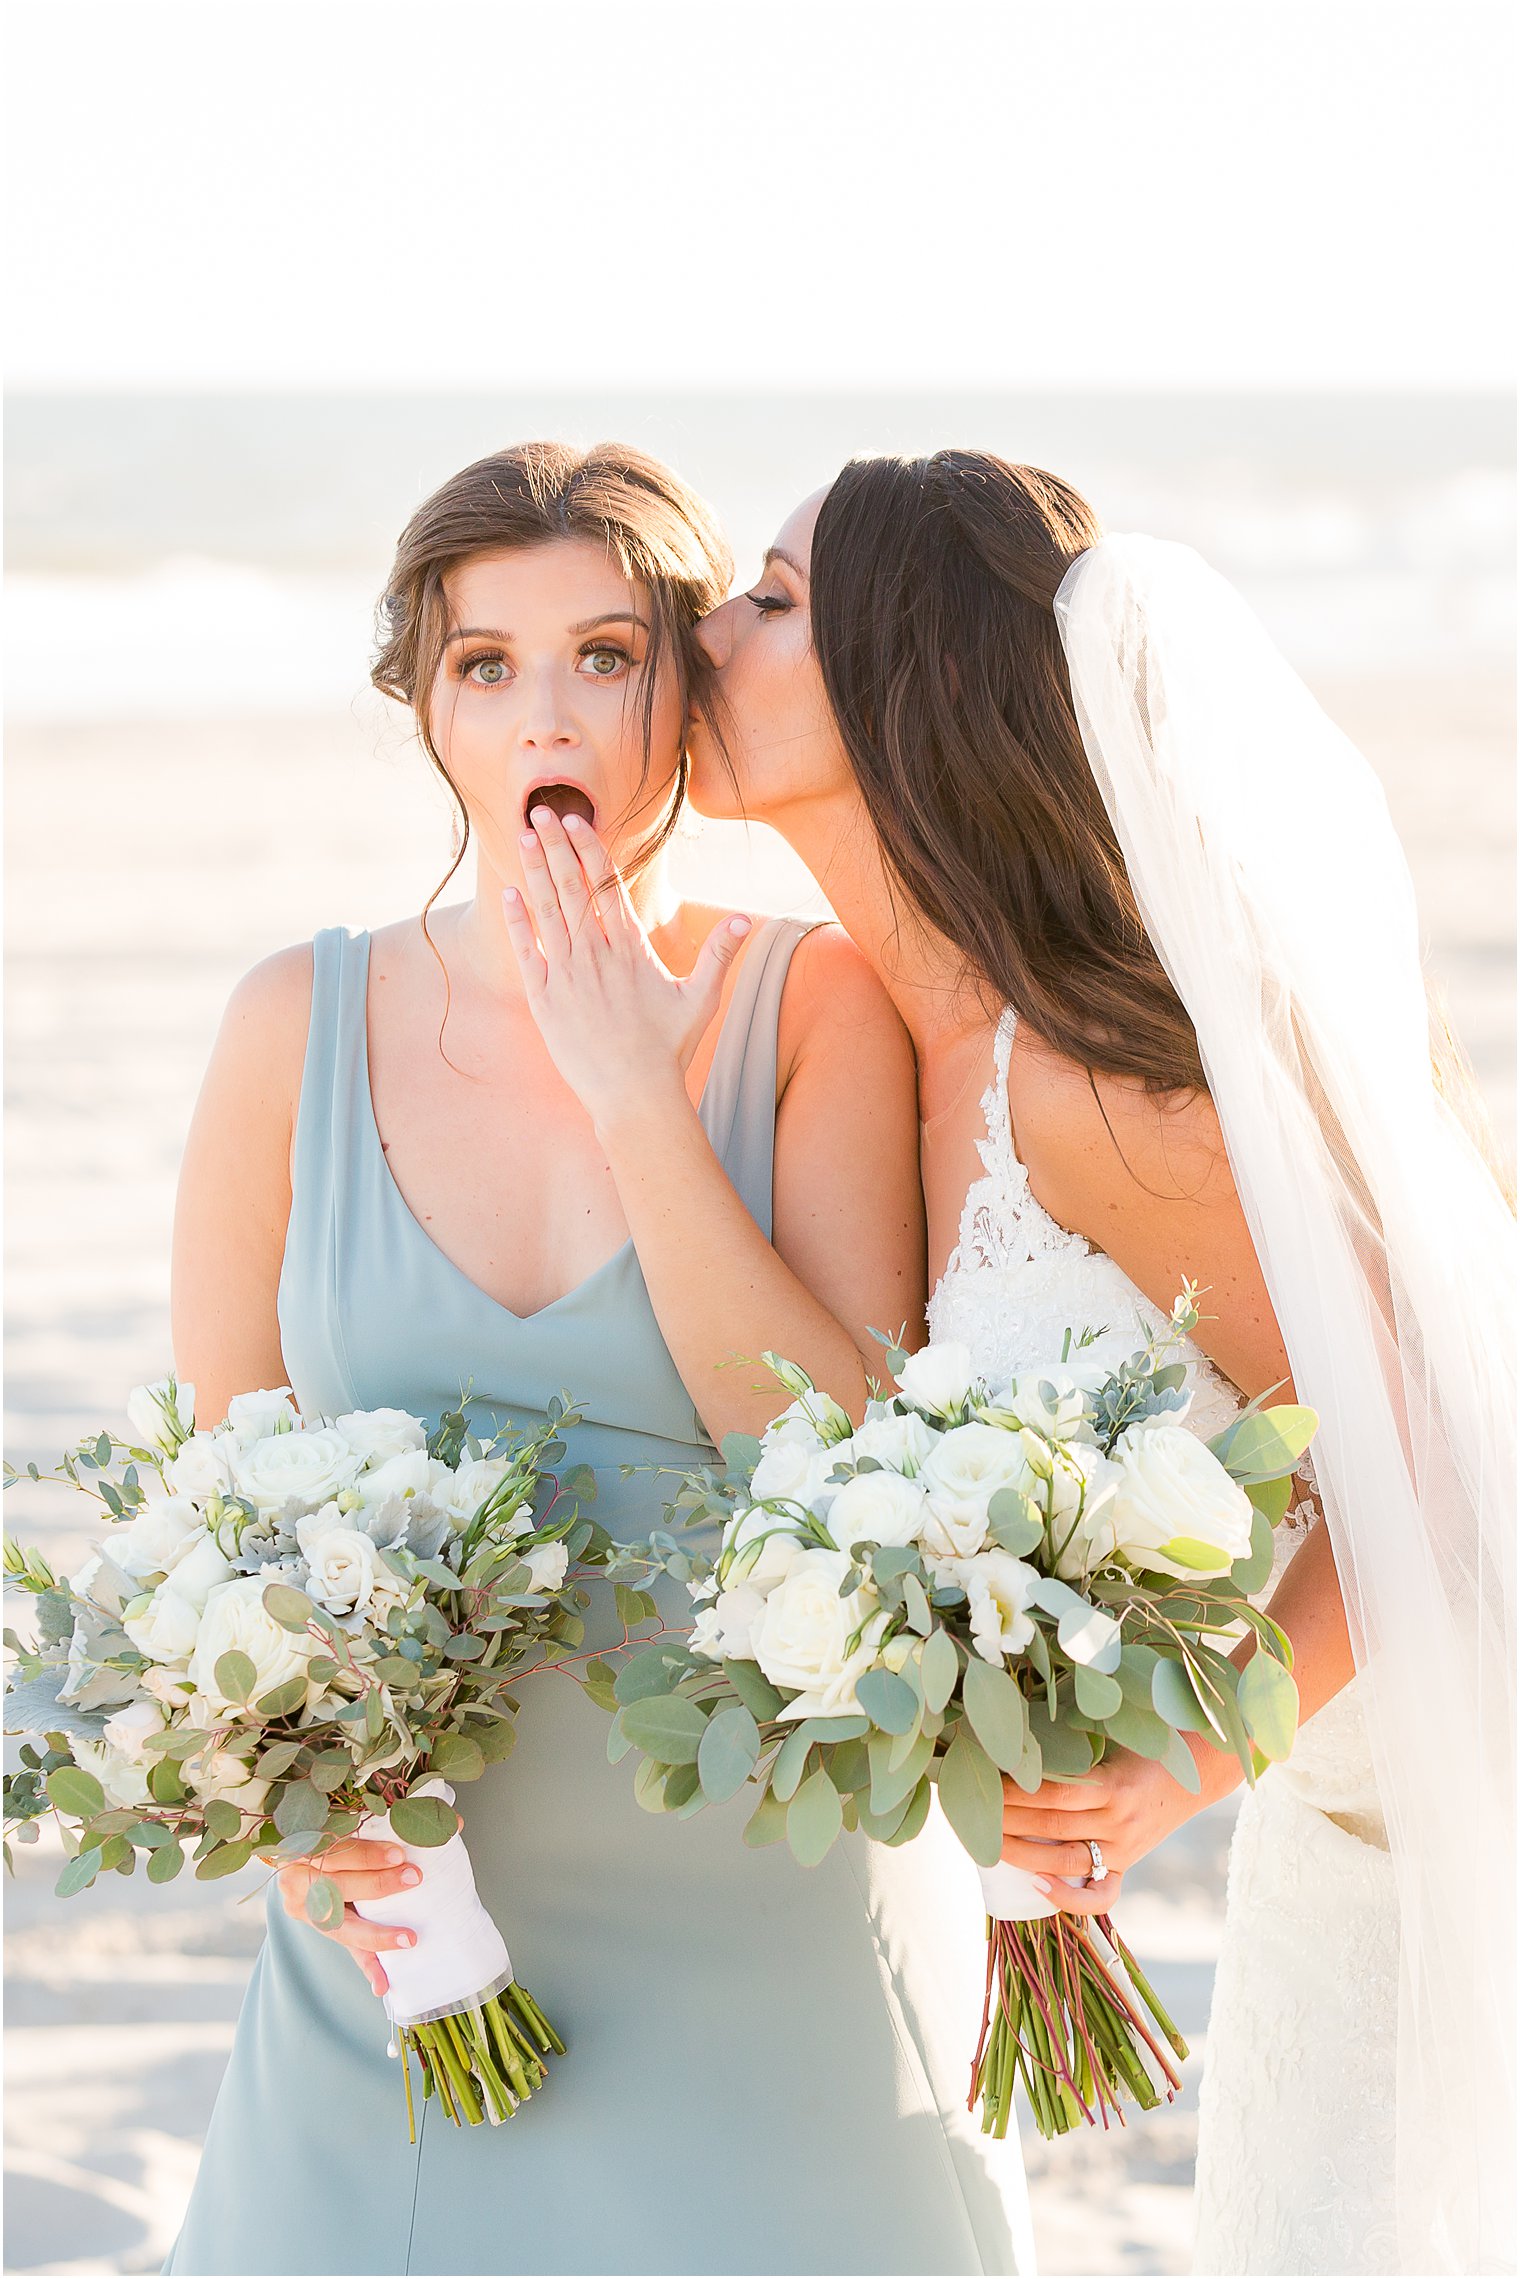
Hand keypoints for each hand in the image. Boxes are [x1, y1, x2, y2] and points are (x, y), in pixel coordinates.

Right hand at [274, 1834, 425, 1998]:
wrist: (304, 1858)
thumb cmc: (336, 1836)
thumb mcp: (351, 1825)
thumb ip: (392, 1824)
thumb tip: (454, 1821)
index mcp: (302, 1845)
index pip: (331, 1849)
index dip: (364, 1853)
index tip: (398, 1853)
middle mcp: (296, 1880)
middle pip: (335, 1885)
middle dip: (375, 1884)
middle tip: (413, 1878)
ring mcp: (304, 1909)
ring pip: (340, 1925)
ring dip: (376, 1934)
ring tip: (408, 1939)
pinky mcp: (322, 1930)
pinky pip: (346, 1949)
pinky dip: (367, 1967)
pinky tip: (384, 1984)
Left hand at [503, 804, 750, 1131]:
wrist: (634, 1094)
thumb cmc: (669, 1049)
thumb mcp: (701, 998)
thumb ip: (720, 953)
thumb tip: (747, 918)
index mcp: (631, 949)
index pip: (607, 886)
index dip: (589, 850)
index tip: (576, 820)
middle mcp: (597, 954)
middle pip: (572, 887)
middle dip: (556, 846)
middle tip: (541, 810)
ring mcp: (568, 975)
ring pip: (547, 910)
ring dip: (534, 871)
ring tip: (524, 835)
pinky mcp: (545, 999)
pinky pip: (527, 951)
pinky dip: (517, 921)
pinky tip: (509, 892)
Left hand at [999, 1738, 1220, 1915]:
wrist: (1196, 1771)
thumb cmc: (1143, 1744)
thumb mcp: (1114, 1734)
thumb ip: (1073, 1740)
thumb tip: (1018, 1730)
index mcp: (1114, 1784)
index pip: (1055, 1792)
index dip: (1016, 1791)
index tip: (985, 1781)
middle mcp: (1119, 1820)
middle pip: (1053, 1826)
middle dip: (1007, 1820)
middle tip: (972, 1812)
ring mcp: (1125, 1848)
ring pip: (1066, 1861)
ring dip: (1022, 1855)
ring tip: (988, 1844)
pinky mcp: (1127, 1866)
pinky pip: (1101, 1896)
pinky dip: (1069, 1899)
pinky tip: (1037, 1886)